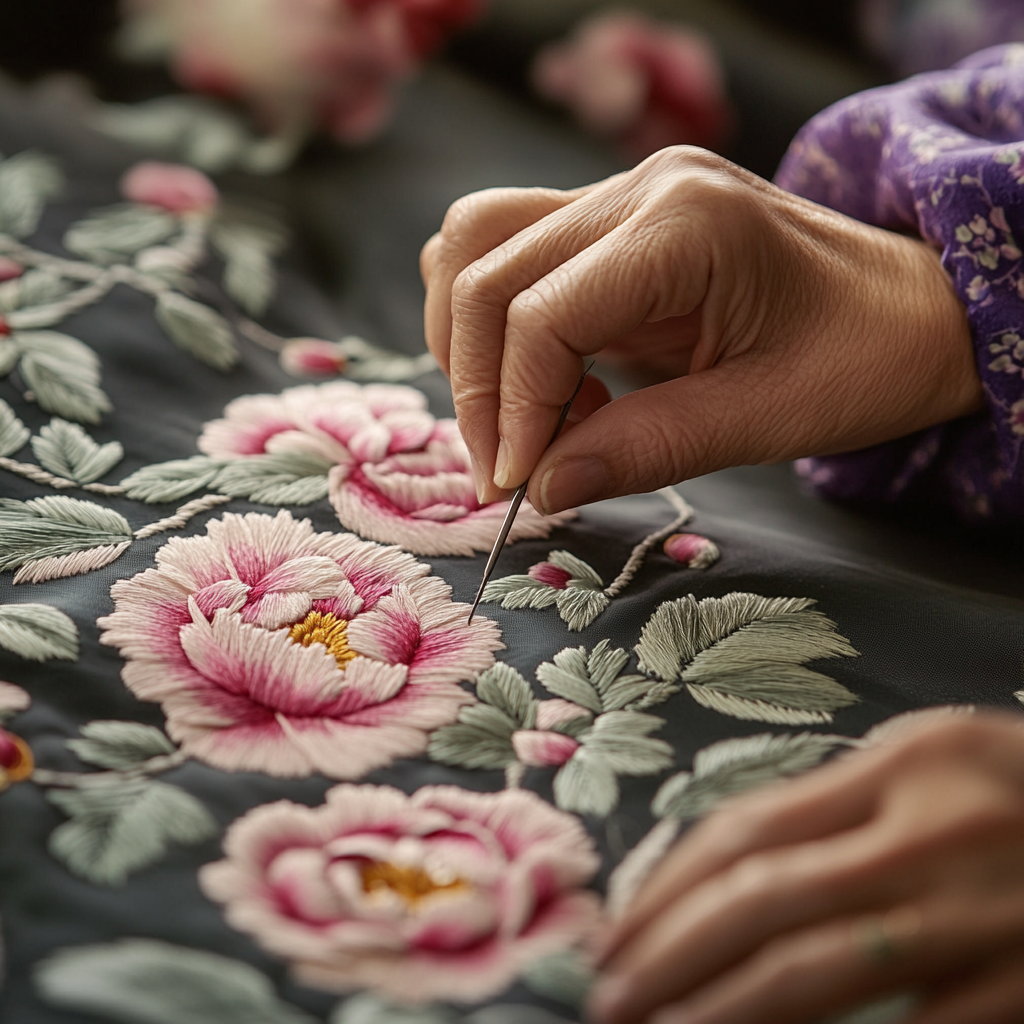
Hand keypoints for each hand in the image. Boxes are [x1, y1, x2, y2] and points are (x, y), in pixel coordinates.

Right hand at [419, 147, 980, 510]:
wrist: (917, 308)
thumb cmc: (864, 359)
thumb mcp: (765, 418)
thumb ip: (644, 450)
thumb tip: (540, 490)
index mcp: (686, 223)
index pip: (542, 312)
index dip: (513, 410)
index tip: (519, 486)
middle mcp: (639, 187)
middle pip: (485, 269)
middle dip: (477, 386)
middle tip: (506, 472)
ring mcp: (623, 193)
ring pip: (478, 244)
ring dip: (472, 344)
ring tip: (528, 423)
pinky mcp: (614, 222)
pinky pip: (513, 256)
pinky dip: (501, 328)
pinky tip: (558, 387)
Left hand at [591, 713, 1023, 1023]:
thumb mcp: (937, 764)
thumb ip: (842, 806)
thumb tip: (726, 865)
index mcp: (900, 765)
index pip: (747, 827)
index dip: (668, 887)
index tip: (614, 934)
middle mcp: (933, 833)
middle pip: (764, 900)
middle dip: (670, 956)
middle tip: (608, 1002)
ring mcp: (986, 918)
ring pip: (822, 972)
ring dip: (725, 1014)